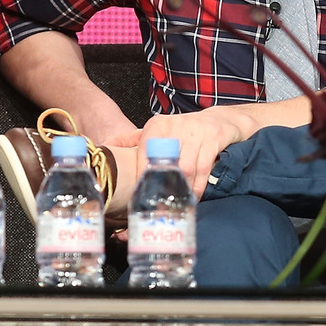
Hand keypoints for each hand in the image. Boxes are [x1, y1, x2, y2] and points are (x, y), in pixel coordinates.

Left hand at [107, 106, 254, 197]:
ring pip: (186, 168)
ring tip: (178, 204)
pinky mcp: (214, 138)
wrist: (219, 120)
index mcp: (158, 125)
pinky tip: (194, 196)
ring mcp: (197, 131)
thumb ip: (134, 139)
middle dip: (163, 186)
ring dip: (182, 189)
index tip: (141, 193)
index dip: (143, 174)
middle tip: (158, 205)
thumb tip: (106, 146)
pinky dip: (198, 185)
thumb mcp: (160, 130)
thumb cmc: (185, 131)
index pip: (145, 152)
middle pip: (166, 163)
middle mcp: (175, 126)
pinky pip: (204, 168)